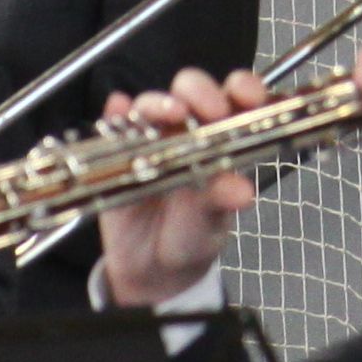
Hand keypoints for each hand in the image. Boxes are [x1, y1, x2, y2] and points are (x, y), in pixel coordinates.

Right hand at [97, 70, 273, 308]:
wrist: (153, 272)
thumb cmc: (191, 237)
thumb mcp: (209, 223)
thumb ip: (219, 201)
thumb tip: (242, 191)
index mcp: (222, 139)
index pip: (236, 98)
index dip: (245, 88)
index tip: (250, 96)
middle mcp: (186, 129)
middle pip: (191, 89)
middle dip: (199, 91)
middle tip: (208, 111)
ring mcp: (149, 138)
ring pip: (150, 104)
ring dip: (158, 102)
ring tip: (167, 115)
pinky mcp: (115, 152)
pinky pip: (111, 126)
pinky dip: (115, 114)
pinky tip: (116, 112)